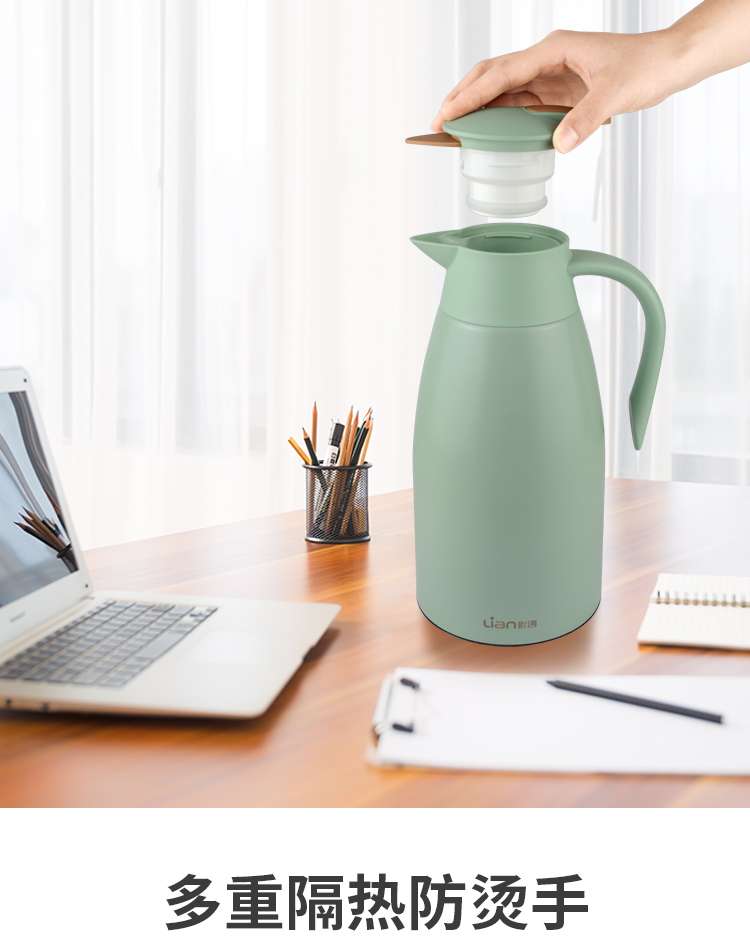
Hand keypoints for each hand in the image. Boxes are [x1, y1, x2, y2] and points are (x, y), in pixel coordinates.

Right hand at [432, 29, 685, 152]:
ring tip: (454, 129)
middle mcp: (547, 58)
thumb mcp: (615, 96)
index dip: (471, 94)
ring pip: (503, 88)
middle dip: (463, 97)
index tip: (448, 113)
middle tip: (439, 123)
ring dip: (478, 107)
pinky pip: (520, 101)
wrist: (668, 63)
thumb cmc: (646, 67)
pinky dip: (500, 115)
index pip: (501, 73)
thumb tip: (559, 144)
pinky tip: (488, 131)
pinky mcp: (558, 89)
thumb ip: (585, 119)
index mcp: (553, 50)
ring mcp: (551, 73)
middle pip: (492, 75)